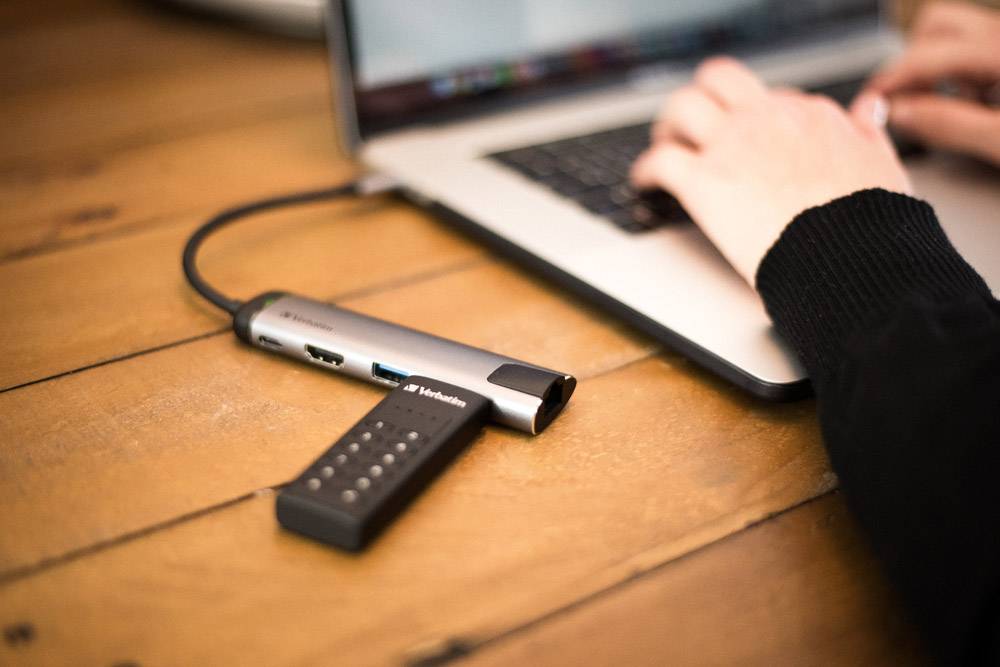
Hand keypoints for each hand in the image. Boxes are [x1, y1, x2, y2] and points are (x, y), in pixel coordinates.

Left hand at [631, 57, 910, 285]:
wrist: (847, 254)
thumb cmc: (867, 222)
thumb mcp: (884, 164)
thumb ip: (868, 133)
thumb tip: (867, 110)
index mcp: (810, 116)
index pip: (770, 98)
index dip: (751, 117)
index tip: (743, 135)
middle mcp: (767, 120)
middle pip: (719, 80)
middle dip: (701, 98)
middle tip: (691, 125)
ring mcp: (732, 146)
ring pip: (682, 106)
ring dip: (668, 125)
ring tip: (664, 145)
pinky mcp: (703, 181)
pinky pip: (659, 160)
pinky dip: (645, 170)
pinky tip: (643, 182)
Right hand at [867, 1, 999, 165]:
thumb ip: (947, 124)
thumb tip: (899, 114)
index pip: (928, 53)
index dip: (890, 80)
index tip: (866, 106)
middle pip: (940, 28)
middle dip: (915, 64)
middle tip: (906, 106)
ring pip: (959, 37)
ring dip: (941, 68)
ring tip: (952, 109)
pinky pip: (982, 54)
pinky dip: (967, 76)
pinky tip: (982, 108)